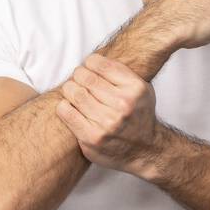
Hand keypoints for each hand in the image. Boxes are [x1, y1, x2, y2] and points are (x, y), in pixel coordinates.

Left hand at [56, 53, 158, 173]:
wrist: (145, 150)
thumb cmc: (138, 115)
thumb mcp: (141, 89)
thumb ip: (120, 73)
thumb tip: (92, 59)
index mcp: (135, 89)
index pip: (100, 64)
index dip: (89, 62)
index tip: (88, 66)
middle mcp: (123, 105)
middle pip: (85, 77)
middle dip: (78, 75)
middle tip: (78, 78)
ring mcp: (107, 123)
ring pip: (74, 93)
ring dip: (70, 89)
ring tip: (73, 91)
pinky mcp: (92, 138)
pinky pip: (67, 112)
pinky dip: (64, 105)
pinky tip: (70, 106)